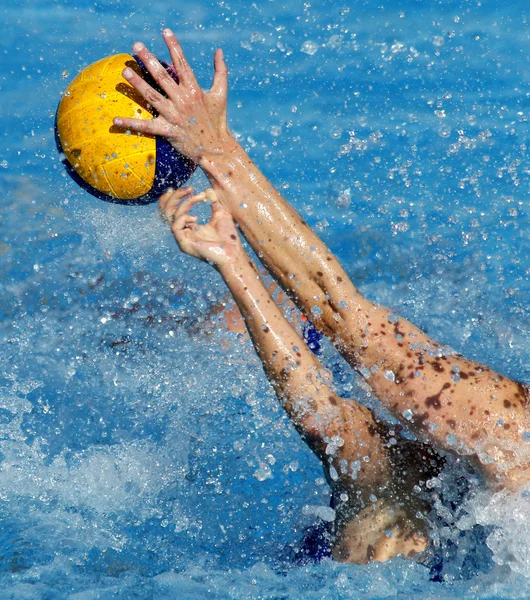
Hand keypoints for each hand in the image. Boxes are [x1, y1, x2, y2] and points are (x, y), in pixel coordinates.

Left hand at [113, 29, 233, 164]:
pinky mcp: (168, 131)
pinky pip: (146, 127)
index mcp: (194, 90)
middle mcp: (183, 100)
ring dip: (138, 83)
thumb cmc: (217, 120)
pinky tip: (115, 120)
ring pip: (152, 97)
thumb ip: (220, 71)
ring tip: (125, 71)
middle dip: (148, 60)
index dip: (174, 47)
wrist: (216, 148)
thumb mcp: (221, 94)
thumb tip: (218, 51)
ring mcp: (174, 116)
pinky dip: (131, 124)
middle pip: (162, 77)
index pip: (182, 64)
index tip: (164, 31)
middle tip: (136, 46)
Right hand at [160, 187, 241, 265]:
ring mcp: (182, 238)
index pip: (171, 210)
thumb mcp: (221, 213)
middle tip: (189, 188)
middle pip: (167, 211)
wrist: (233, 252)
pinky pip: (175, 227)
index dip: (172, 198)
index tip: (184, 188)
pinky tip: (195, 217)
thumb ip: (214, 201)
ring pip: (171, 216)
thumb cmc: (228, 237)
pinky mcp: (184, 244)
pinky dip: (183, 217)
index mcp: (189, 226)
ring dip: (185, 202)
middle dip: (175, 196)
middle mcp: (183, 232)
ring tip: (200, 197)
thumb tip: (208, 190)